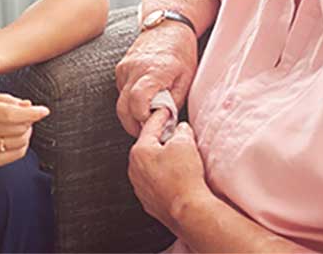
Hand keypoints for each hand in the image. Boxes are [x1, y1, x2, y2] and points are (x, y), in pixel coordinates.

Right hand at [0, 92, 49, 166]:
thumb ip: (13, 101)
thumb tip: (29, 107)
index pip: (9, 113)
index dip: (30, 114)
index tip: (44, 111)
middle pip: (16, 129)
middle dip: (28, 122)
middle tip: (26, 118)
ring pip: (18, 142)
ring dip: (26, 134)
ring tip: (20, 128)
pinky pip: (14, 156)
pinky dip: (22, 147)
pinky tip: (16, 139)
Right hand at [115, 25, 197, 135]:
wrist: (168, 26)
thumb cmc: (181, 51)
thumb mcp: (187, 78)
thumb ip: (174, 101)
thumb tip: (165, 122)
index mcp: (154, 71)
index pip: (138, 102)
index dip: (143, 119)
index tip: (154, 125)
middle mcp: (134, 69)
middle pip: (123, 108)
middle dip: (133, 125)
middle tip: (147, 132)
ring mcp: (124, 68)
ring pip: (120, 101)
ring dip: (130, 113)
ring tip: (147, 116)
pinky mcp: (120, 68)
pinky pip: (121, 91)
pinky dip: (129, 100)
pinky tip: (143, 100)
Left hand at [128, 109, 208, 231]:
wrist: (188, 210)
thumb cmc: (184, 178)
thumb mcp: (185, 144)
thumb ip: (181, 131)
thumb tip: (181, 130)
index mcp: (139, 151)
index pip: (150, 127)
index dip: (161, 117)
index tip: (165, 112)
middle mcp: (135, 169)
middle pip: (148, 147)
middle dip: (161, 140)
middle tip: (176, 137)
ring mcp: (140, 187)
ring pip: (150, 166)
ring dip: (162, 161)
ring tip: (178, 161)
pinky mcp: (148, 201)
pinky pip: (154, 182)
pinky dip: (163, 177)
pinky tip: (176, 178)